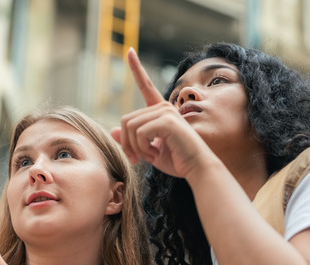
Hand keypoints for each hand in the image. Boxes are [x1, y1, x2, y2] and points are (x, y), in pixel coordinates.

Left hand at [111, 48, 211, 177]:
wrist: (197, 168)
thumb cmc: (177, 160)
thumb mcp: (148, 150)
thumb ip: (132, 140)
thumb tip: (112, 130)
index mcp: (160, 110)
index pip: (146, 85)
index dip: (136, 68)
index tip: (129, 51)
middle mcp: (163, 107)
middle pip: (126, 120)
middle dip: (127, 144)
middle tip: (136, 159)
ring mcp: (166, 112)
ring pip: (130, 128)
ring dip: (134, 148)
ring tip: (149, 157)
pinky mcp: (167, 121)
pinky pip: (139, 133)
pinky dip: (142, 149)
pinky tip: (154, 155)